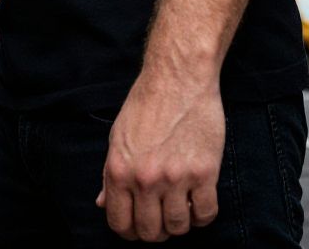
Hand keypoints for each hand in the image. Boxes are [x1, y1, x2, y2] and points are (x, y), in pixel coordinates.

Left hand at [97, 76, 222, 241]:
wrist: (178, 77)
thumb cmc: (147, 103)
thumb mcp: (118, 136)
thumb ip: (110, 173)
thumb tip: (102, 203)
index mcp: (119, 170)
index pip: (120, 223)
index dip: (129, 230)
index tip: (139, 224)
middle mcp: (145, 179)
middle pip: (150, 231)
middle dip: (155, 230)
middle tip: (162, 216)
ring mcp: (176, 177)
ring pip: (178, 227)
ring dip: (180, 223)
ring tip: (181, 205)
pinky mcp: (204, 172)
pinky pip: (206, 214)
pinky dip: (203, 214)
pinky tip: (199, 199)